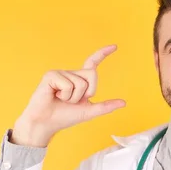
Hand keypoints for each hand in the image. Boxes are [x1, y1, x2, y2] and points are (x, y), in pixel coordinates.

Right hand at [11, 45, 125, 146]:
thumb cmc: (65, 117)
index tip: (115, 46)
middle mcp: (71, 73)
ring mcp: (60, 73)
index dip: (103, 54)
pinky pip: (69, 85)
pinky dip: (65, 95)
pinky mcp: (51, 75)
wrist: (46, 123)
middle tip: (72, 100)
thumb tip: (124, 103)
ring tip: (61, 100)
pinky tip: (54, 96)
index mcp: (80, 80)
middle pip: (92, 74)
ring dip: (74, 97)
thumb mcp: (89, 111)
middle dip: (87, 92)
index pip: (92, 63)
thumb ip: (105, 106)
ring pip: (81, 83)